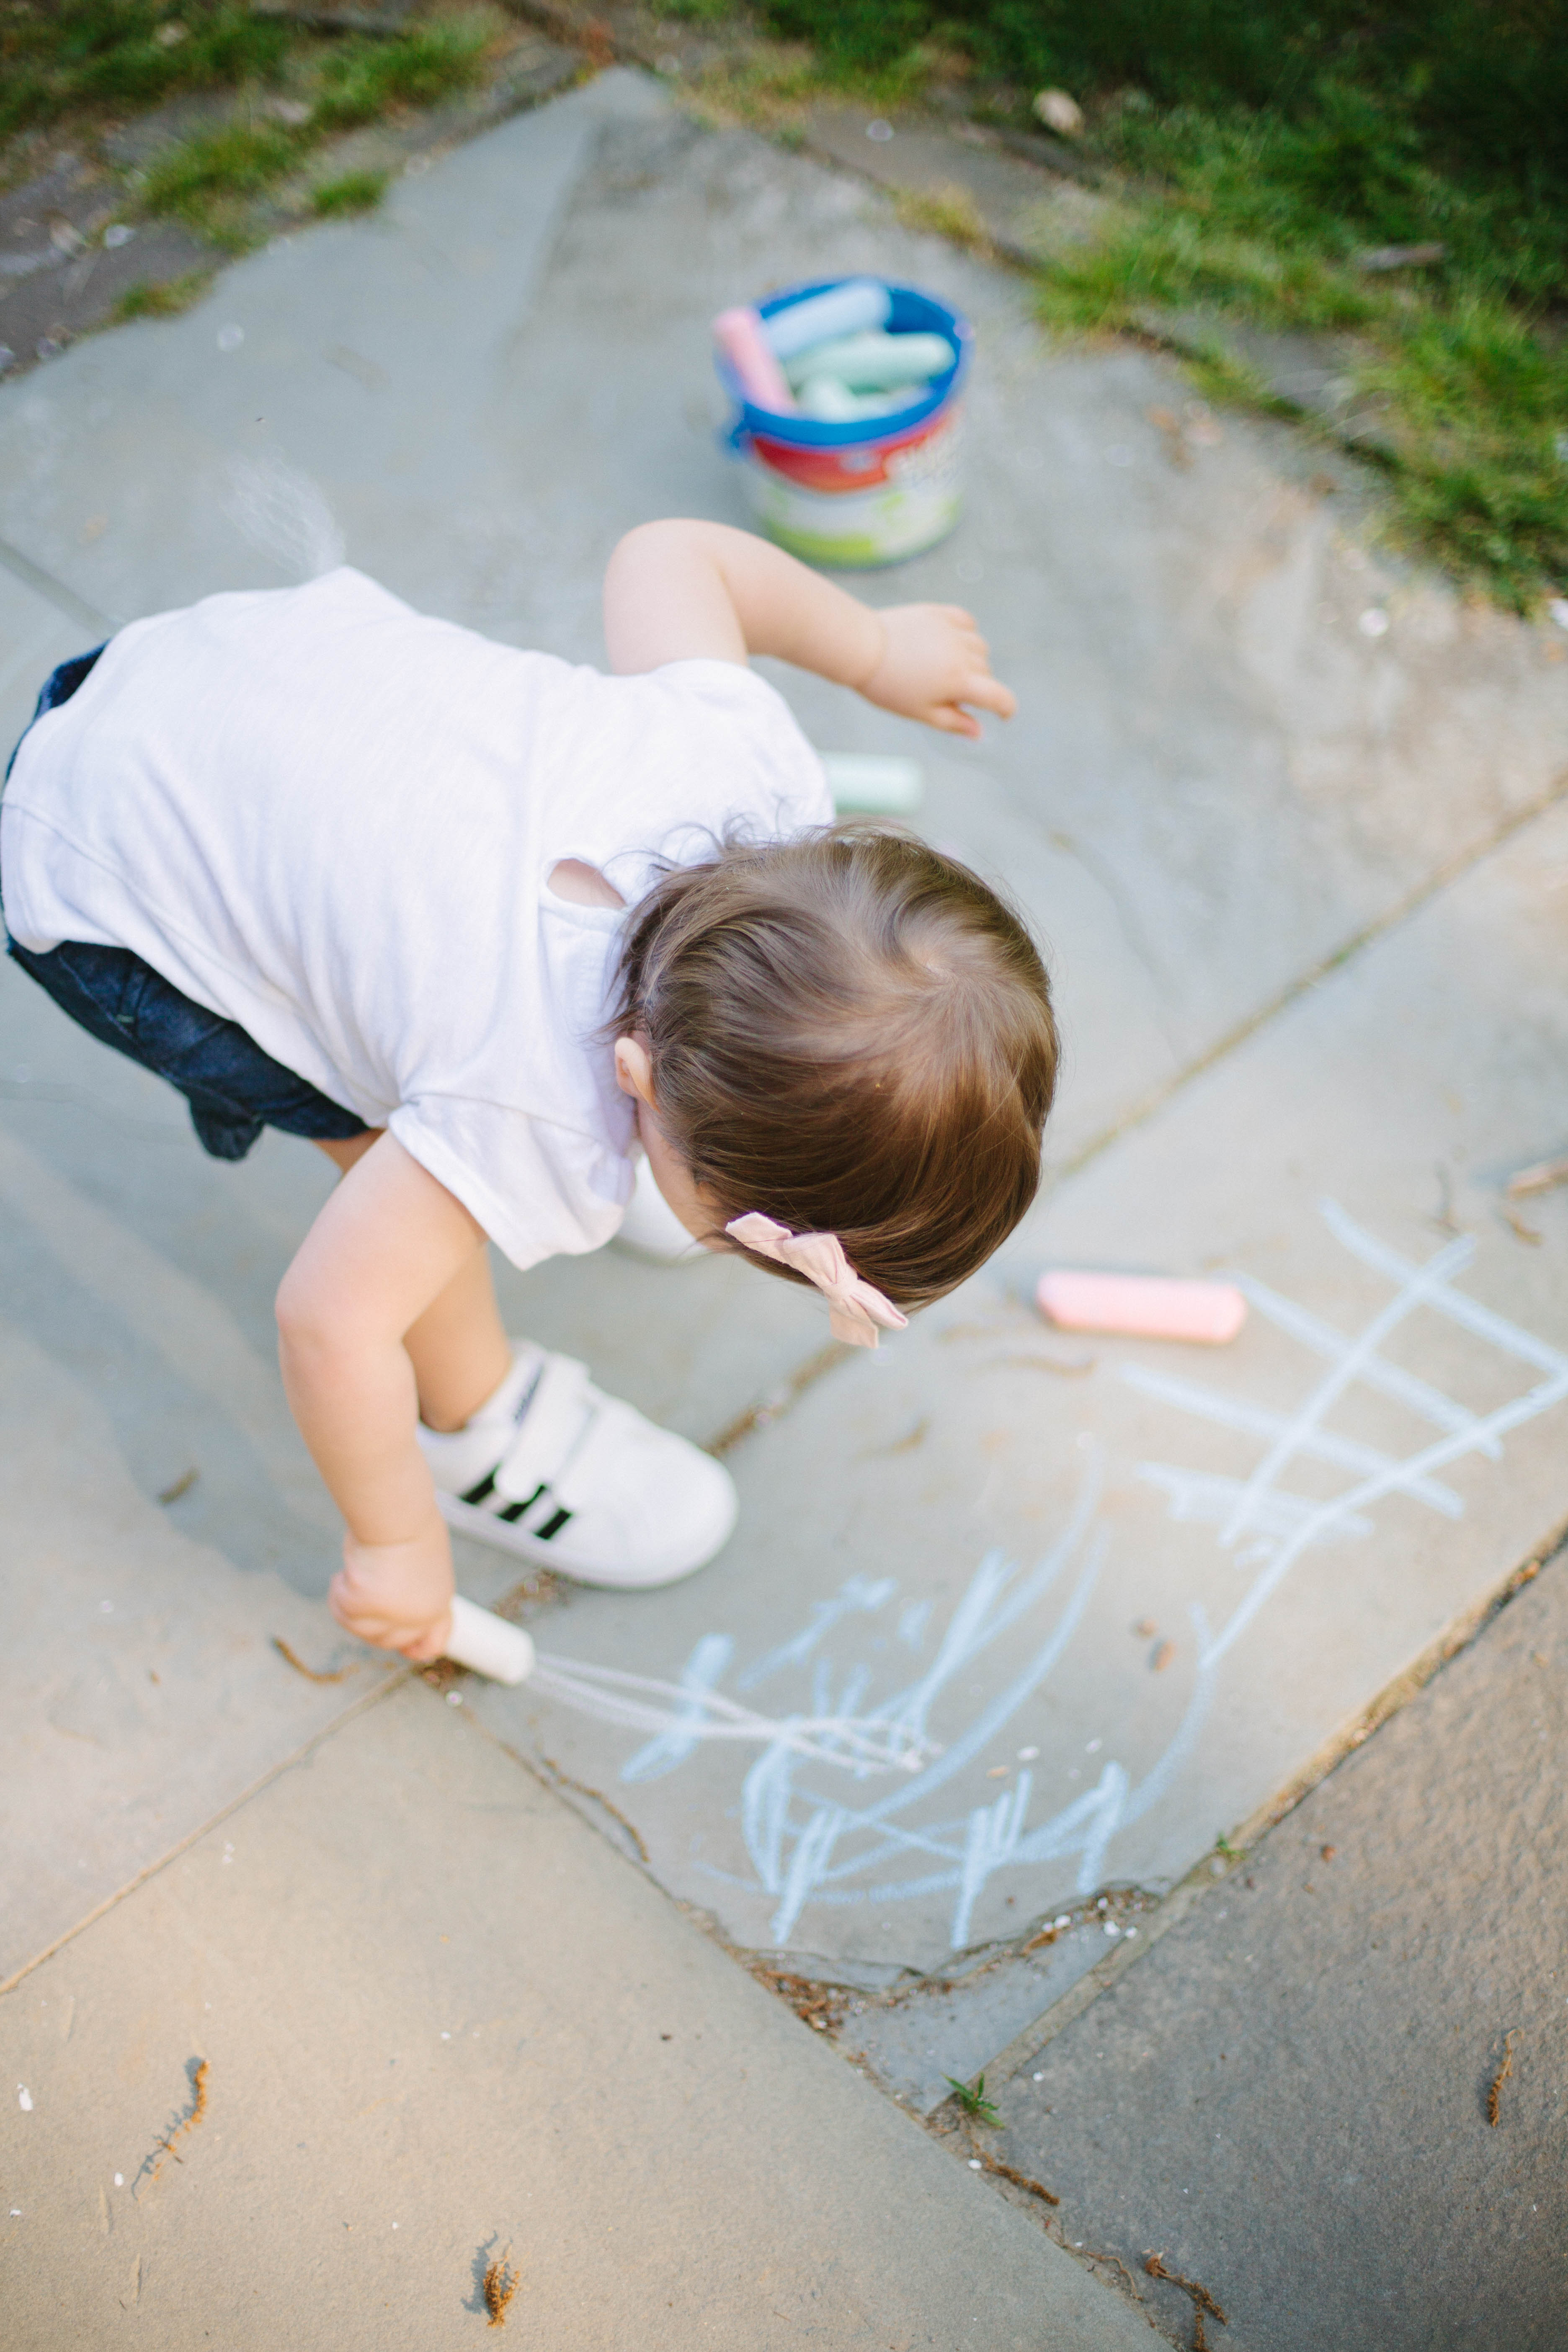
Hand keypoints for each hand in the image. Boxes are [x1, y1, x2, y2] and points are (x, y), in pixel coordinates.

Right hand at [329, 1513, 453, 1660]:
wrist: (396, 1515)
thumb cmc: (409, 1526)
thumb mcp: (425, 1564)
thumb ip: (415, 1589)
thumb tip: (393, 1601)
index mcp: (438, 1603)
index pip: (433, 1643)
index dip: (416, 1648)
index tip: (403, 1649)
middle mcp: (417, 1617)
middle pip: (387, 1641)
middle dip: (371, 1622)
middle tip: (362, 1595)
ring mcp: (391, 1616)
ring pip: (358, 1628)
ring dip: (350, 1603)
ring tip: (353, 1573)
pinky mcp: (363, 1607)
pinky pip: (341, 1610)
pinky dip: (338, 1591)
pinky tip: (344, 1572)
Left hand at [855, 605, 1016, 737]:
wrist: (862, 648)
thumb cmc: (888, 687)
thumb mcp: (920, 712)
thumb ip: (953, 722)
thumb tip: (979, 732)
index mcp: (958, 681)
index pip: (998, 695)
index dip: (1006, 708)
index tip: (1003, 715)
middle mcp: (960, 653)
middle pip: (986, 672)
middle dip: (977, 685)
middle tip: (947, 693)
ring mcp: (951, 631)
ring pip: (980, 646)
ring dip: (973, 660)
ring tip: (947, 668)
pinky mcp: (939, 613)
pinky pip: (966, 622)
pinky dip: (966, 633)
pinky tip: (953, 642)